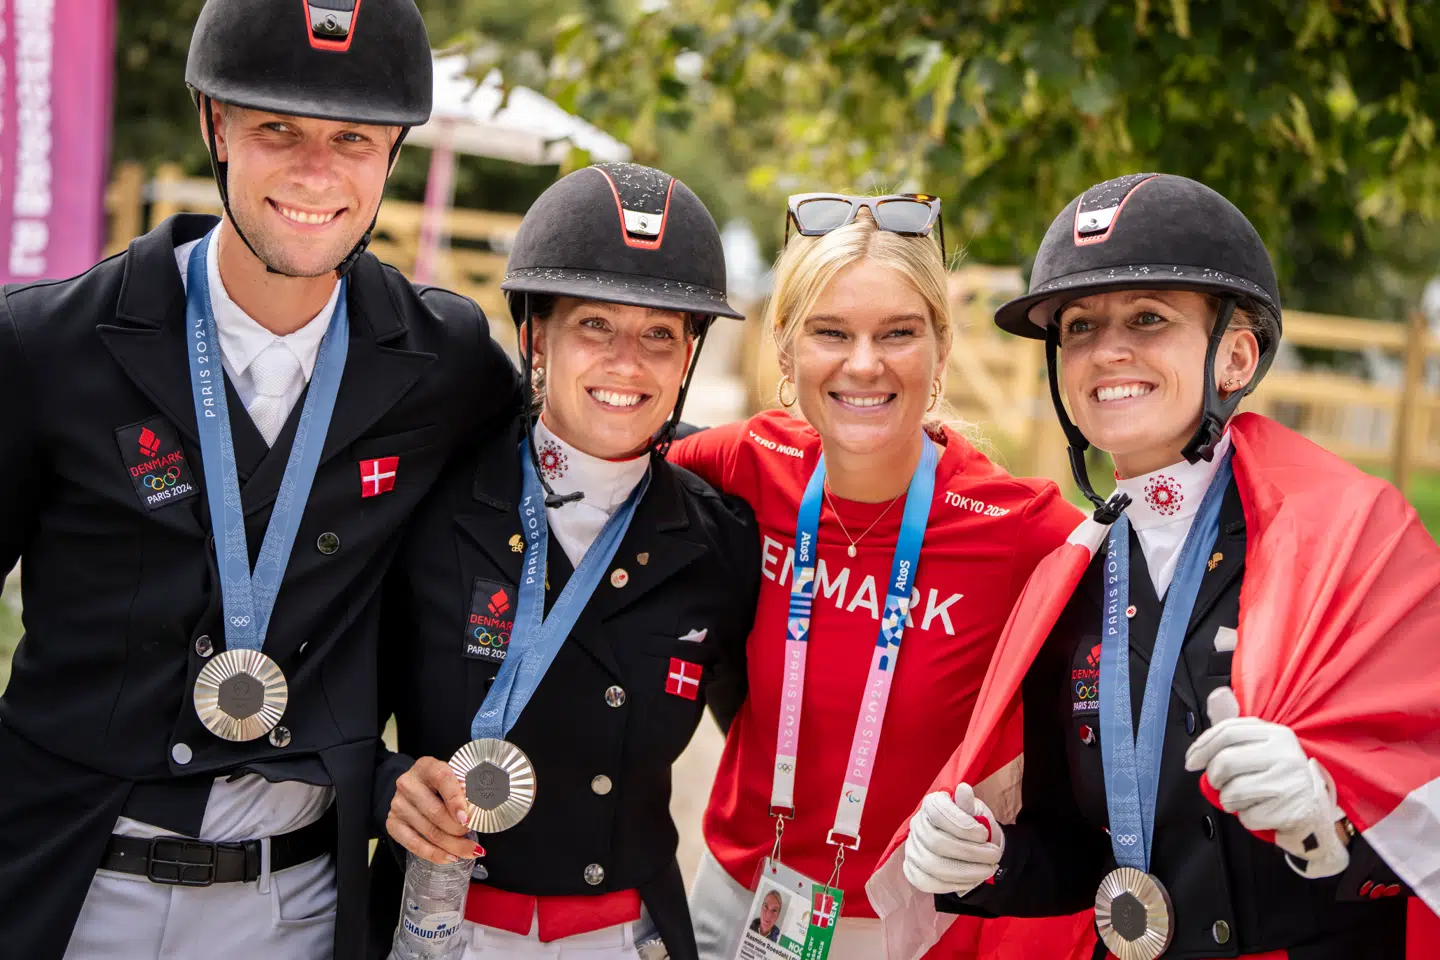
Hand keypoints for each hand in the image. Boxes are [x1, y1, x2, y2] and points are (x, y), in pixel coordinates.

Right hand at [386, 756, 481, 864]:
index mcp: (427, 767)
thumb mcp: (453, 777)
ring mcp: (398, 805)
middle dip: (458, 829)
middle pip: (435, 812)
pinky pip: (414, 844)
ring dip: (453, 846)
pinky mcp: (393, 823)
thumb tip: (482, 809)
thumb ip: (465, 789)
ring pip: (429, 832)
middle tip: (474, 836)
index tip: (467, 818)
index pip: (442, 779)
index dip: (456, 800)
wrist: (413, 787)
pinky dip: (435, 854)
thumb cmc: (441, 784)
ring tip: (470, 851)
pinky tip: (450, 857)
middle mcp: (408, 784)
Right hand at [903, 783, 1004, 896]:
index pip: (937, 813)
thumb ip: (969, 804)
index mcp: (930, 804)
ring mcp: (912, 849)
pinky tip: (972, 880)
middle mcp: (916, 825)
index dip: (962, 825)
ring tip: (988, 869)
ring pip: (934, 865)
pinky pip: (928, 883)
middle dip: (970, 852)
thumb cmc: (975, 826)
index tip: (984, 834)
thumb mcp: (977, 811)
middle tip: (994, 855)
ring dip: (967, 871)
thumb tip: (964, 789)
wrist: (974, 847)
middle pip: (936, 842)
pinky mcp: (913, 870)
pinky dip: (954, 884)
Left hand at [1185, 687, 1348, 877]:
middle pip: (1225, 762)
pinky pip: (1247, 816)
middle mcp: (1286, 754)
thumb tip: (1218, 695)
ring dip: (1229, 800)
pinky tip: (1260, 811)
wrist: (1314, 813)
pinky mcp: (1290, 810)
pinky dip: (1246, 817)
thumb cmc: (1278, 777)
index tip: (1191, 761)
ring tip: (1243, 798)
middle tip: (1219, 783)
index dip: (1202, 746)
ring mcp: (1290, 782)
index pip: (1228, 731)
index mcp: (1277, 734)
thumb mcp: (1260, 747)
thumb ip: (1235, 727)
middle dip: (1214, 777)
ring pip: (1233, 791)